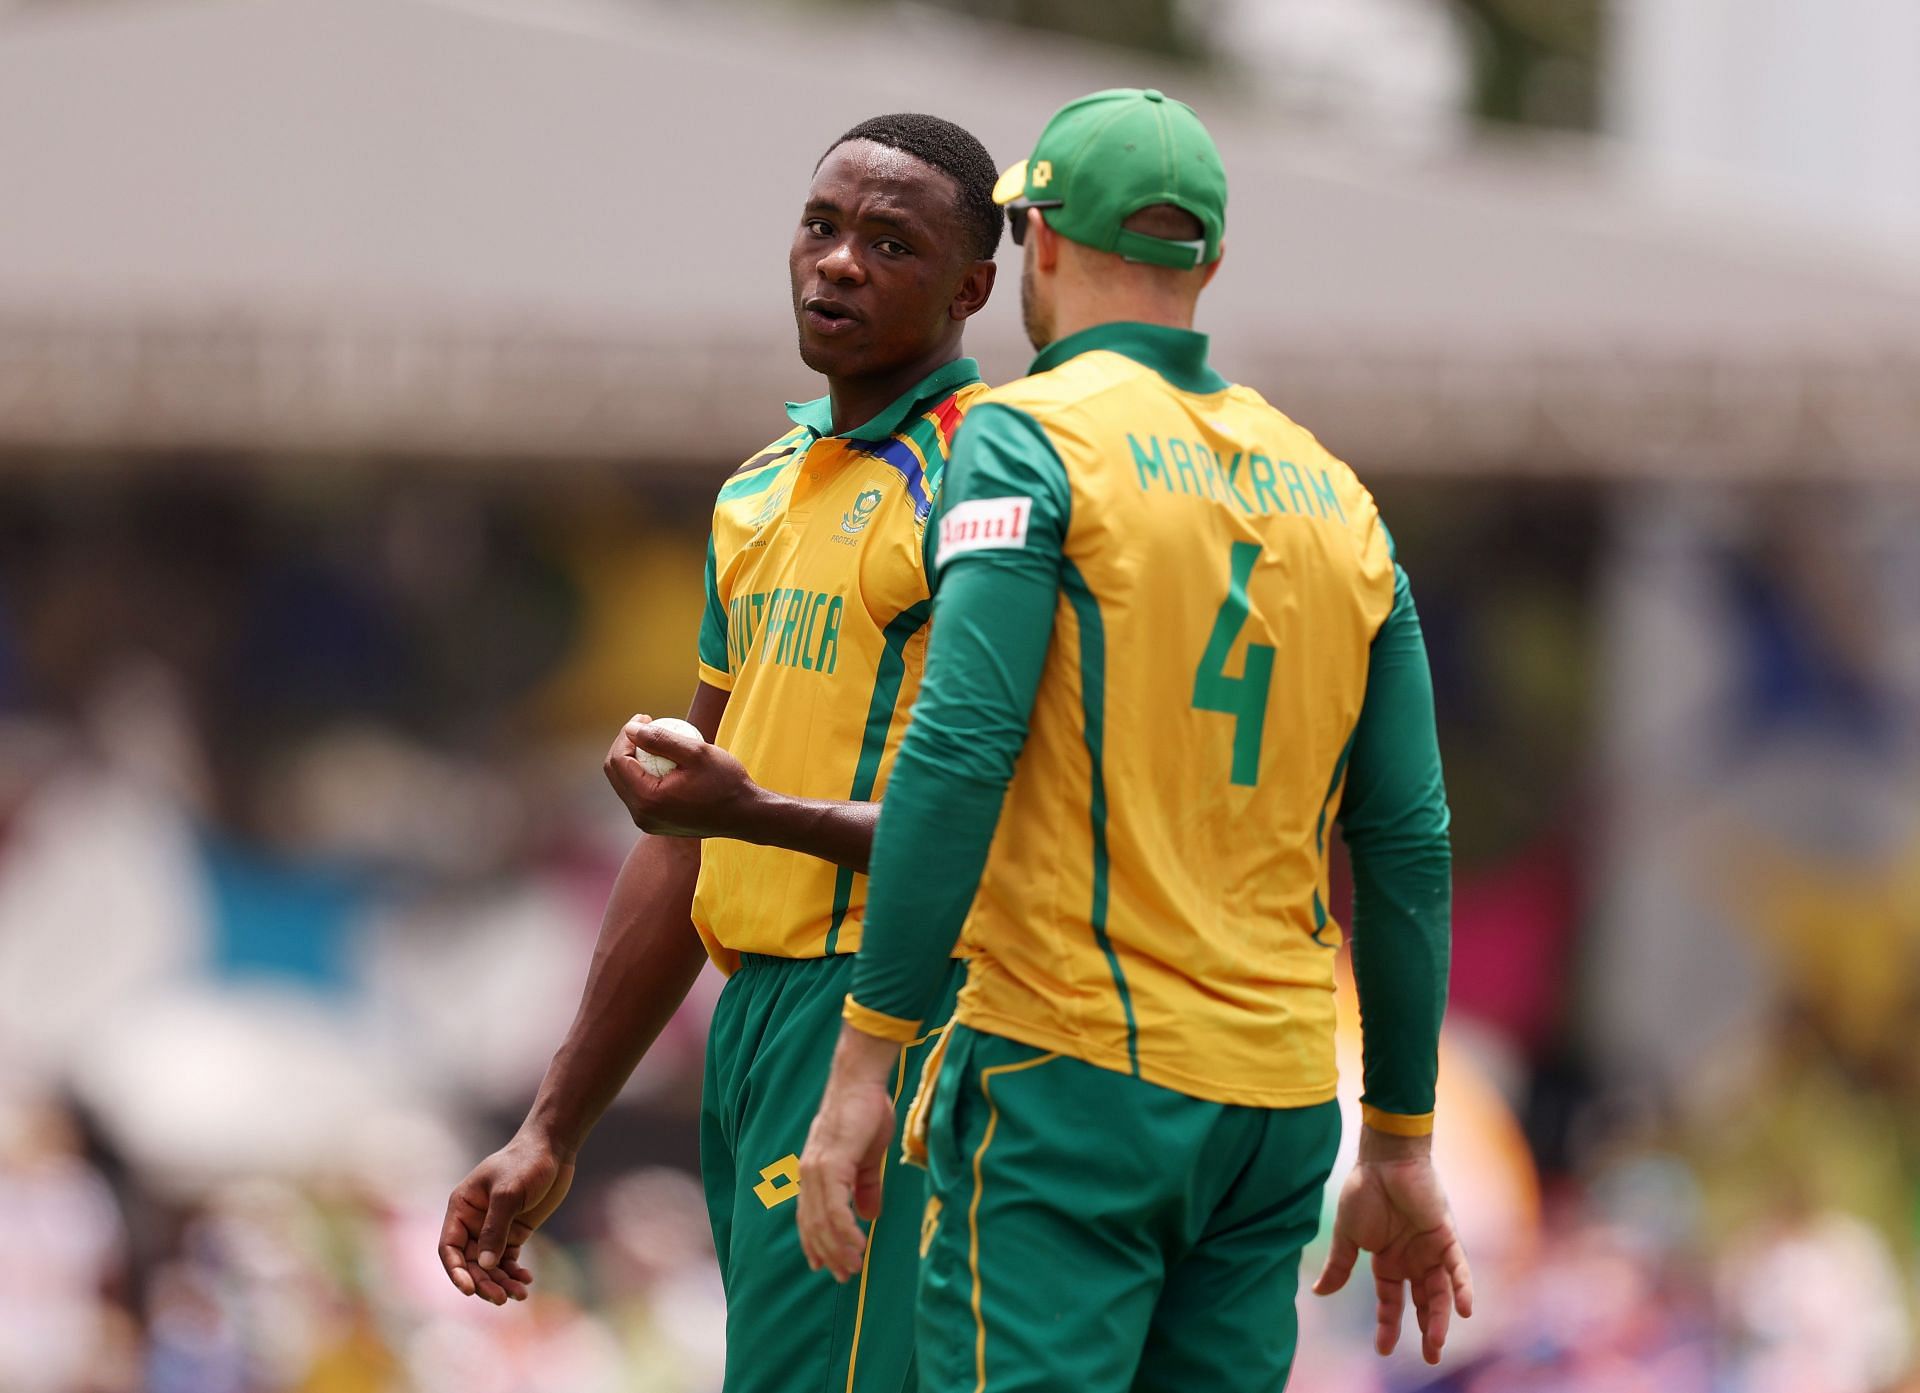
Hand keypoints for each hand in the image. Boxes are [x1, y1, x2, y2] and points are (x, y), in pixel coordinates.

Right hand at [439, 1131, 575, 1305]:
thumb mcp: (508, 1193)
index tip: (469, 1289)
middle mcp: (473, 1221)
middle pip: (471, 1262)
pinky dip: (514, 1273)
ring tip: (519, 1294)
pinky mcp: (514, 1232)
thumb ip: (495, 1228)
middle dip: (484, 1282)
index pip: (450, 1247)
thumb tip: (486, 1265)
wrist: (554, 1149)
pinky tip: (526, 1281)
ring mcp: (494, 1228)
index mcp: (461, 1208)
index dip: (456, 1271)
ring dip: (501, 1282)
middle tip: (502, 1298)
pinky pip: (508, 1260)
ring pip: (490, 1265)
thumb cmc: (526, 1163)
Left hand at [603, 714, 760, 838]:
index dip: (626, 735)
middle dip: (625, 745)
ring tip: (654, 739)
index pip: (618, 761)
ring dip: (633, 759)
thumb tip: (631, 728)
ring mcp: (647, 822)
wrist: (744, 815)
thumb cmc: (726, 783)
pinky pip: (639, 794)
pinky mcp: (655, 824)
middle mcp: (642, 815)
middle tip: (646, 726)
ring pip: (625, 784)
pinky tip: (662, 759)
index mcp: (648, 799)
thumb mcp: (696, 753)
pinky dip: (643, 774)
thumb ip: (660, 739)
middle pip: (615, 773)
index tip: (645, 718)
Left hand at [796, 1029, 904, 1281]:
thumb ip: (865, 1186)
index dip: (815, 1243)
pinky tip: (858, 1244)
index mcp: (814, 1172)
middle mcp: (808, 1174)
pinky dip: (845, 1230)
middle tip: (843, 1276)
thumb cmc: (866, 1112)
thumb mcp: (868, 1157)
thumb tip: (869, 1215)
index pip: (808, 1216)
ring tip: (852, 1267)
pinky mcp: (831, 1165)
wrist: (862, 1082)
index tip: (826, 1266)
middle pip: (813, 1225)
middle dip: (827, 1254)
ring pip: (822, 1222)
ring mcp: (817, 1170)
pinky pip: (835, 1208)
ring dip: (837, 1248)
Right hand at [1312, 1129, 1472, 1363]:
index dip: (1388, 1324)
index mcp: (1388, 1260)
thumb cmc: (1363, 1191)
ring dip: (1441, 1317)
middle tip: (1432, 1357)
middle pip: (1423, 1302)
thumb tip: (1320, 1292)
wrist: (1383, 1159)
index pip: (1391, 1300)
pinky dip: (1462, 1288)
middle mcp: (1413, 1259)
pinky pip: (1458, 1268)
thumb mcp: (1348, 1235)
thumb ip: (1340, 1266)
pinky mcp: (1445, 1236)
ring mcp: (1430, 1249)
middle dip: (1428, 1330)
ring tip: (1437, 1343)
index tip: (1383, 1350)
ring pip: (1440, 1291)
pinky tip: (1464, 1310)